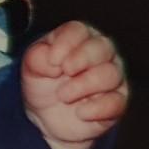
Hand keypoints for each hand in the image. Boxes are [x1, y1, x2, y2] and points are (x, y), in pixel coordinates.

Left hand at [22, 20, 128, 148]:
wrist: (46, 117)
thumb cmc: (43, 84)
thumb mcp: (31, 69)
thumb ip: (37, 58)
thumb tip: (53, 62)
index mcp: (77, 39)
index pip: (78, 30)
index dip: (66, 43)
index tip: (52, 60)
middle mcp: (100, 54)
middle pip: (102, 46)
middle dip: (82, 59)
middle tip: (65, 72)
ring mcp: (112, 77)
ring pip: (110, 74)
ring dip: (84, 85)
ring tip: (63, 96)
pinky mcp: (117, 102)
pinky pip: (117, 102)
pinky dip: (97, 107)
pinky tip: (80, 112)